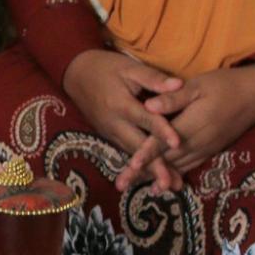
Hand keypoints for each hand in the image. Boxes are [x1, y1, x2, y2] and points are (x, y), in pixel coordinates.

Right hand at [61, 49, 184, 193]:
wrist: (76, 74)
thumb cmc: (107, 68)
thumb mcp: (129, 68)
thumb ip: (154, 78)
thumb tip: (179, 85)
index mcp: (121, 104)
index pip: (146, 120)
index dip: (162, 131)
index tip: (178, 144)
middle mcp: (114, 123)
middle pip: (137, 147)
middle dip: (155, 166)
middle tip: (171, 183)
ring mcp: (110, 131)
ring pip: (132, 154)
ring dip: (148, 171)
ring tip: (167, 186)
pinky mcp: (108, 135)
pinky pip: (127, 151)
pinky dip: (140, 165)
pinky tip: (153, 176)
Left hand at [127, 66, 254, 178]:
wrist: (254, 97)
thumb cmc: (223, 86)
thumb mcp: (198, 85)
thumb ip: (173, 98)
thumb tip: (148, 106)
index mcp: (192, 124)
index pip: (164, 142)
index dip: (147, 154)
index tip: (131, 166)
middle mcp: (198, 142)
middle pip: (166, 160)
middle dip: (143, 173)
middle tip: (121, 184)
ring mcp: (204, 149)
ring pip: (176, 167)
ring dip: (155, 177)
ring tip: (132, 186)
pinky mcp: (209, 151)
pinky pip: (188, 167)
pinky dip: (172, 175)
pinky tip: (159, 183)